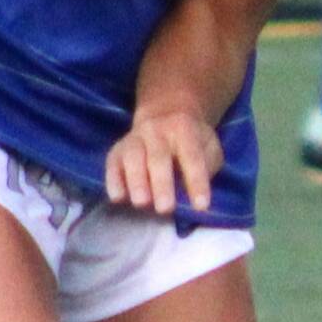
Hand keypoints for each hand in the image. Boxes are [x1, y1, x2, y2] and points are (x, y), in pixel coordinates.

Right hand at [106, 109, 224, 216]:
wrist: (165, 112)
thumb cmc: (192, 139)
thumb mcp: (209, 145)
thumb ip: (208, 164)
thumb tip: (195, 190)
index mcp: (184, 129)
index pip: (192, 157)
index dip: (197, 182)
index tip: (201, 206)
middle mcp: (157, 131)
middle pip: (158, 157)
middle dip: (161, 184)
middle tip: (165, 208)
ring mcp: (135, 138)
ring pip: (132, 157)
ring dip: (136, 181)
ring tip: (141, 203)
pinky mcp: (118, 150)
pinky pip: (112, 163)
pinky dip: (113, 180)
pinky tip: (118, 198)